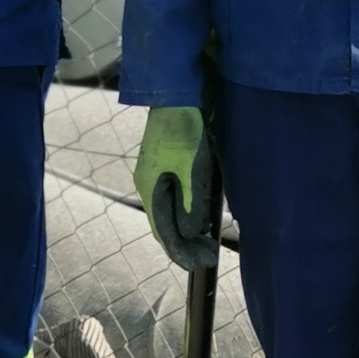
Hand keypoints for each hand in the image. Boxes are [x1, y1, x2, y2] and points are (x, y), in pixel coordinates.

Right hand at [135, 105, 219, 266]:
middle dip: (185, 244)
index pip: (163, 232)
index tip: (202, 262)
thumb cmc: (183, 130)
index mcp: (150, 188)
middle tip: (209, 253)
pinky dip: (187, 213)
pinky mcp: (166, 167)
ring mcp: (155, 176)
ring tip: (207, 240)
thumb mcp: (191, 168)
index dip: (181, 252)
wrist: (175, 94)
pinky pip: (174, 199)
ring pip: (169, 213)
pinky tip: (201, 215)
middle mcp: (149, 185)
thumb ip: (190, 202)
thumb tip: (190, 232)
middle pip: (164, 225)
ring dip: (187, 229)